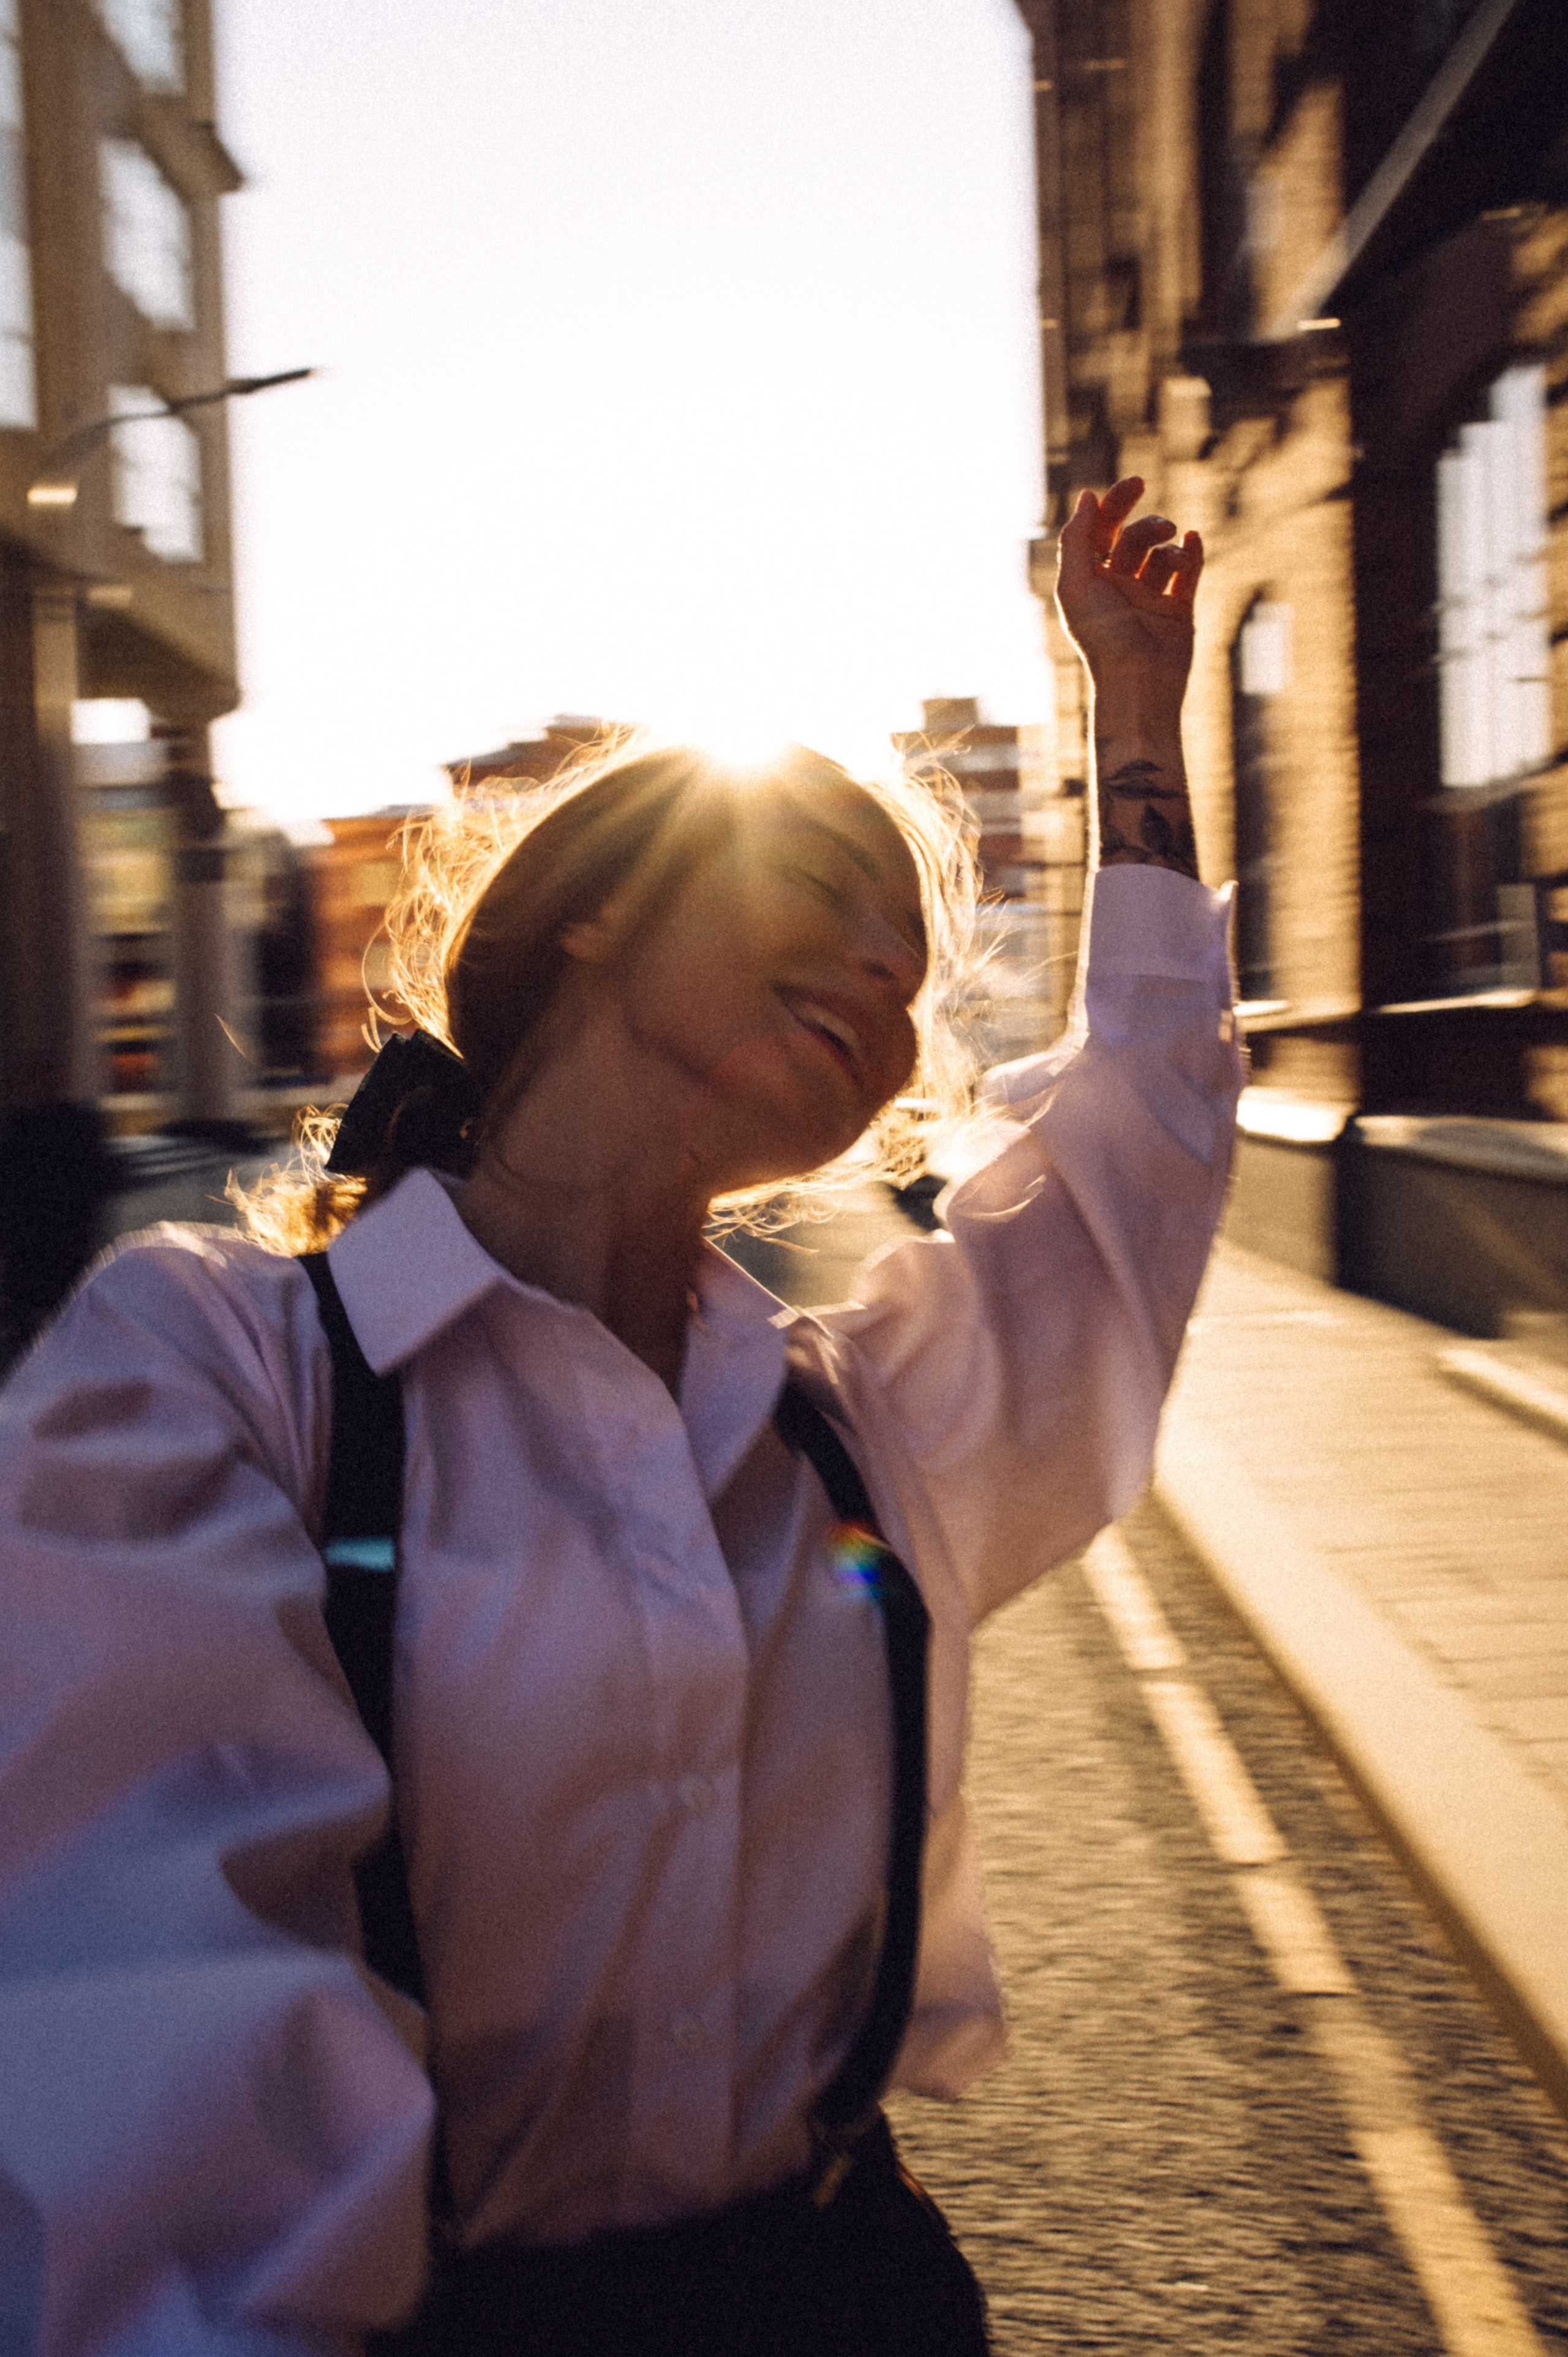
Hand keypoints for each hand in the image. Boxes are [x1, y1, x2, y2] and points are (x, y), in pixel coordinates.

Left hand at [1055, 478, 1201, 717]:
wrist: (1140, 682)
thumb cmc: (1103, 636)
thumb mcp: (1077, 583)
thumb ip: (1077, 538)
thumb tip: (1087, 496)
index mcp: (1090, 581)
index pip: (1101, 531)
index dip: (1114, 504)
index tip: (1135, 483)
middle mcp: (1118, 588)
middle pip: (1133, 539)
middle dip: (1148, 525)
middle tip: (1162, 524)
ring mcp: (1149, 600)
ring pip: (1162, 555)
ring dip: (1169, 548)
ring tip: (1174, 558)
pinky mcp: (1178, 612)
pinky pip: (1188, 574)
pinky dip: (1193, 554)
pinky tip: (1194, 541)